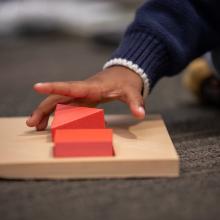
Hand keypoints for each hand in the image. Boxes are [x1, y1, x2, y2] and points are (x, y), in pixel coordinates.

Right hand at [26, 66, 145, 130]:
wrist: (124, 74)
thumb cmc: (127, 82)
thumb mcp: (132, 92)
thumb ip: (136, 103)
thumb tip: (140, 114)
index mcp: (92, 87)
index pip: (71, 87)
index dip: (54, 87)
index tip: (36, 86)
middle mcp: (83, 90)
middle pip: (59, 97)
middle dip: (43, 108)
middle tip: (32, 124)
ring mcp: (81, 94)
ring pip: (59, 102)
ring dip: (46, 113)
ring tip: (37, 127)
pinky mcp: (83, 98)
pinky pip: (66, 106)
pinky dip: (56, 114)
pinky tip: (51, 123)